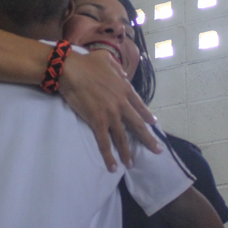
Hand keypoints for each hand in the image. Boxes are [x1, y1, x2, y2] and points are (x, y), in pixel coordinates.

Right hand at [60, 50, 159, 171]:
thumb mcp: (107, 60)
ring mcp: (111, 115)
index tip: (154, 123)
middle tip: (157, 150)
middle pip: (137, 125)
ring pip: (122, 138)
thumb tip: (123, 75)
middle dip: (148, 139)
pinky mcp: (97, 122)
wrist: (71, 70)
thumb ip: (118, 69)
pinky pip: (104, 143)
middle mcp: (121, 104)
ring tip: (131, 164)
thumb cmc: (87, 62)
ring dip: (127, 152)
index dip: (147, 116)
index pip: (140, 106)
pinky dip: (109, 156)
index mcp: (124, 89)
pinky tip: (113, 167)